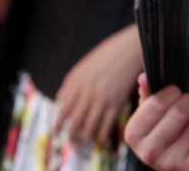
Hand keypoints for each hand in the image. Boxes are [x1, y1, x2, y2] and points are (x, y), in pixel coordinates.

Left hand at [54, 24, 142, 146]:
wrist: (131, 47)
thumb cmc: (109, 52)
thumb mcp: (84, 64)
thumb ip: (71, 82)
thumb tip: (61, 98)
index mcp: (76, 82)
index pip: (63, 110)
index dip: (59, 125)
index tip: (58, 133)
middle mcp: (87, 92)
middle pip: (74, 122)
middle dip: (72, 136)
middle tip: (73, 142)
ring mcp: (102, 97)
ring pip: (89, 126)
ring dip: (87, 138)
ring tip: (87, 141)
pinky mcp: (117, 101)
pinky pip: (106, 124)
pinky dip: (102, 134)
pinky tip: (101, 138)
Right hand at [124, 79, 188, 170]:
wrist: (179, 162)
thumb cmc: (165, 129)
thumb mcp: (152, 113)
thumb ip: (148, 94)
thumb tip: (144, 77)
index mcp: (133, 134)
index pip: (157, 102)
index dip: (172, 92)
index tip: (173, 95)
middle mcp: (148, 152)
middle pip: (180, 110)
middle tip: (186, 107)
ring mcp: (169, 163)